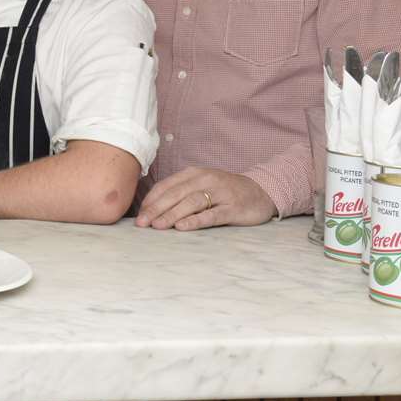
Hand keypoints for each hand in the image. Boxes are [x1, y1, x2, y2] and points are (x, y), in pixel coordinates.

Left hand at [136, 167, 274, 230]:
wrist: (262, 191)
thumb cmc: (224, 191)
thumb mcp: (201, 184)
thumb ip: (180, 192)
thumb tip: (152, 209)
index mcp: (194, 173)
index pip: (167, 185)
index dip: (151, 200)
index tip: (139, 214)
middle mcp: (206, 180)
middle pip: (176, 194)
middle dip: (156, 209)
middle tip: (142, 223)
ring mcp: (221, 194)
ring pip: (191, 203)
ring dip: (171, 215)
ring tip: (157, 226)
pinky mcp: (234, 208)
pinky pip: (212, 215)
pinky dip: (195, 221)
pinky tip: (182, 227)